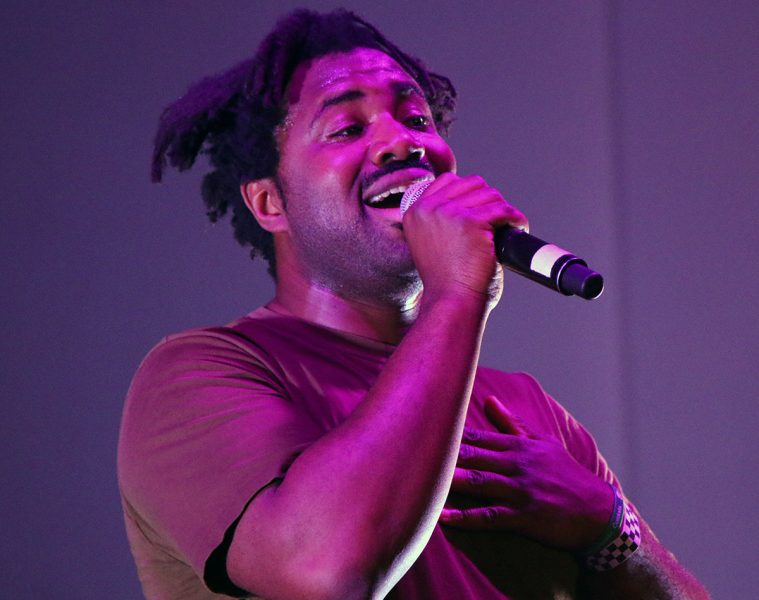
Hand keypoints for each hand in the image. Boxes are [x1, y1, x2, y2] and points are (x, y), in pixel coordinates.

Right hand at [402, 173, 526, 305]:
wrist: (451, 301)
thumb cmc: (445, 280)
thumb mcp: (431, 242)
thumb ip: (440, 220)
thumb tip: (472, 198)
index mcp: (415, 212)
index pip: (447, 181)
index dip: (469, 191)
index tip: (481, 208)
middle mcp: (428, 209)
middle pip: (471, 184)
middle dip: (488, 199)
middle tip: (498, 219)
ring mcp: (449, 213)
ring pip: (489, 194)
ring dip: (503, 209)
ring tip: (509, 225)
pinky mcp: (471, 222)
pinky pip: (503, 210)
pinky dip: (515, 218)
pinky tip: (519, 227)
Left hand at [440, 396, 613, 550]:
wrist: (599, 511)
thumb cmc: (567, 474)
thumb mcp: (543, 443)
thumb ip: (512, 423)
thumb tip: (489, 399)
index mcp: (519, 446)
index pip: (479, 435)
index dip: (451, 431)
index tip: (425, 425)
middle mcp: (518, 465)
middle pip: (475, 456)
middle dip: (446, 453)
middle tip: (416, 448)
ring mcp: (520, 491)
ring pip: (480, 483)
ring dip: (452, 482)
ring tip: (425, 480)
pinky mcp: (524, 517)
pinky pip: (490, 517)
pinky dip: (466, 519)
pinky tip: (444, 519)